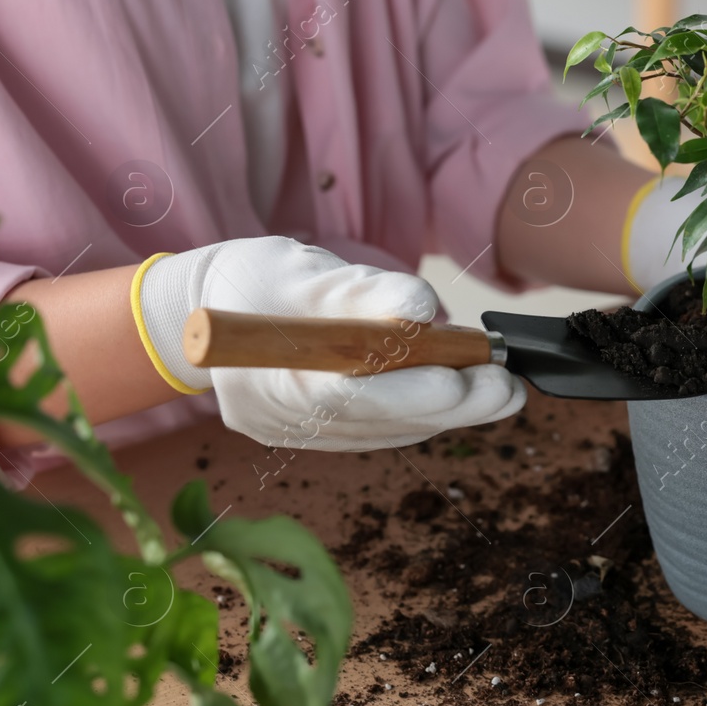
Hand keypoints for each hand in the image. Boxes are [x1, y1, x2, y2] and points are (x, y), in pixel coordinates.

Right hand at [134, 237, 523, 450]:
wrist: (202, 310)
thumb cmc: (251, 280)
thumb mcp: (300, 270)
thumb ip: (361, 291)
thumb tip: (423, 307)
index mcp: (265, 382)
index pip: (345, 397)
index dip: (407, 390)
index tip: (460, 376)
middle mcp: (282, 423)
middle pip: (378, 424)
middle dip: (449, 406)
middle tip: (503, 384)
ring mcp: (300, 436)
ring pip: (387, 432)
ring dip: (451, 413)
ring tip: (501, 389)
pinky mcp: (320, 434)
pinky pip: (382, 430)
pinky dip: (425, 413)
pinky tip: (466, 396)